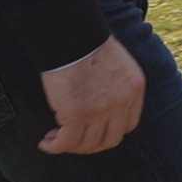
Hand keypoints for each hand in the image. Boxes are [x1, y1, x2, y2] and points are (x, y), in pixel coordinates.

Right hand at [39, 35, 144, 154]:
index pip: (129, 124)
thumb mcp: (116, 65)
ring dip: (70, 145)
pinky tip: (46, 142)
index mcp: (134, 88)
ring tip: (55, 139)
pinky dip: (55, 146)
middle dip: (91, 144)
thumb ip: (115, 85)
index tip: (92, 130)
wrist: (72, 34)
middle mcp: (122, 102)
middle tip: (73, 139)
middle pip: (110, 139)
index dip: (109, 130)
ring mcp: (101, 110)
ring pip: (88, 144)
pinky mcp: (77, 114)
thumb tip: (99, 103)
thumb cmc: (87, 44)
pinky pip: (66, 142)